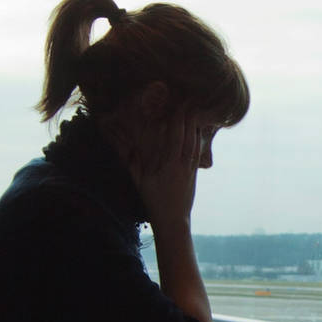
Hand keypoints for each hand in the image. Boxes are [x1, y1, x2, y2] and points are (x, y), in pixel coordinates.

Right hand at [128, 111, 202, 228]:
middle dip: (190, 118)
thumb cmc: (154, 201)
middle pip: (189, 137)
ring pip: (196, 144)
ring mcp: (191, 169)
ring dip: (196, 126)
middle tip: (191, 101)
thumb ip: (133, 163)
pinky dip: (198, 140)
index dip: (179, 121)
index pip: (176, 138)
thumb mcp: (140, 182)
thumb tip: (124, 147)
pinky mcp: (194, 173)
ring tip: (196, 111)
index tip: (178, 106)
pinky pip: (197, 152)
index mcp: (170, 165)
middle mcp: (183, 165)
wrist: (174, 220)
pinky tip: (198, 131)